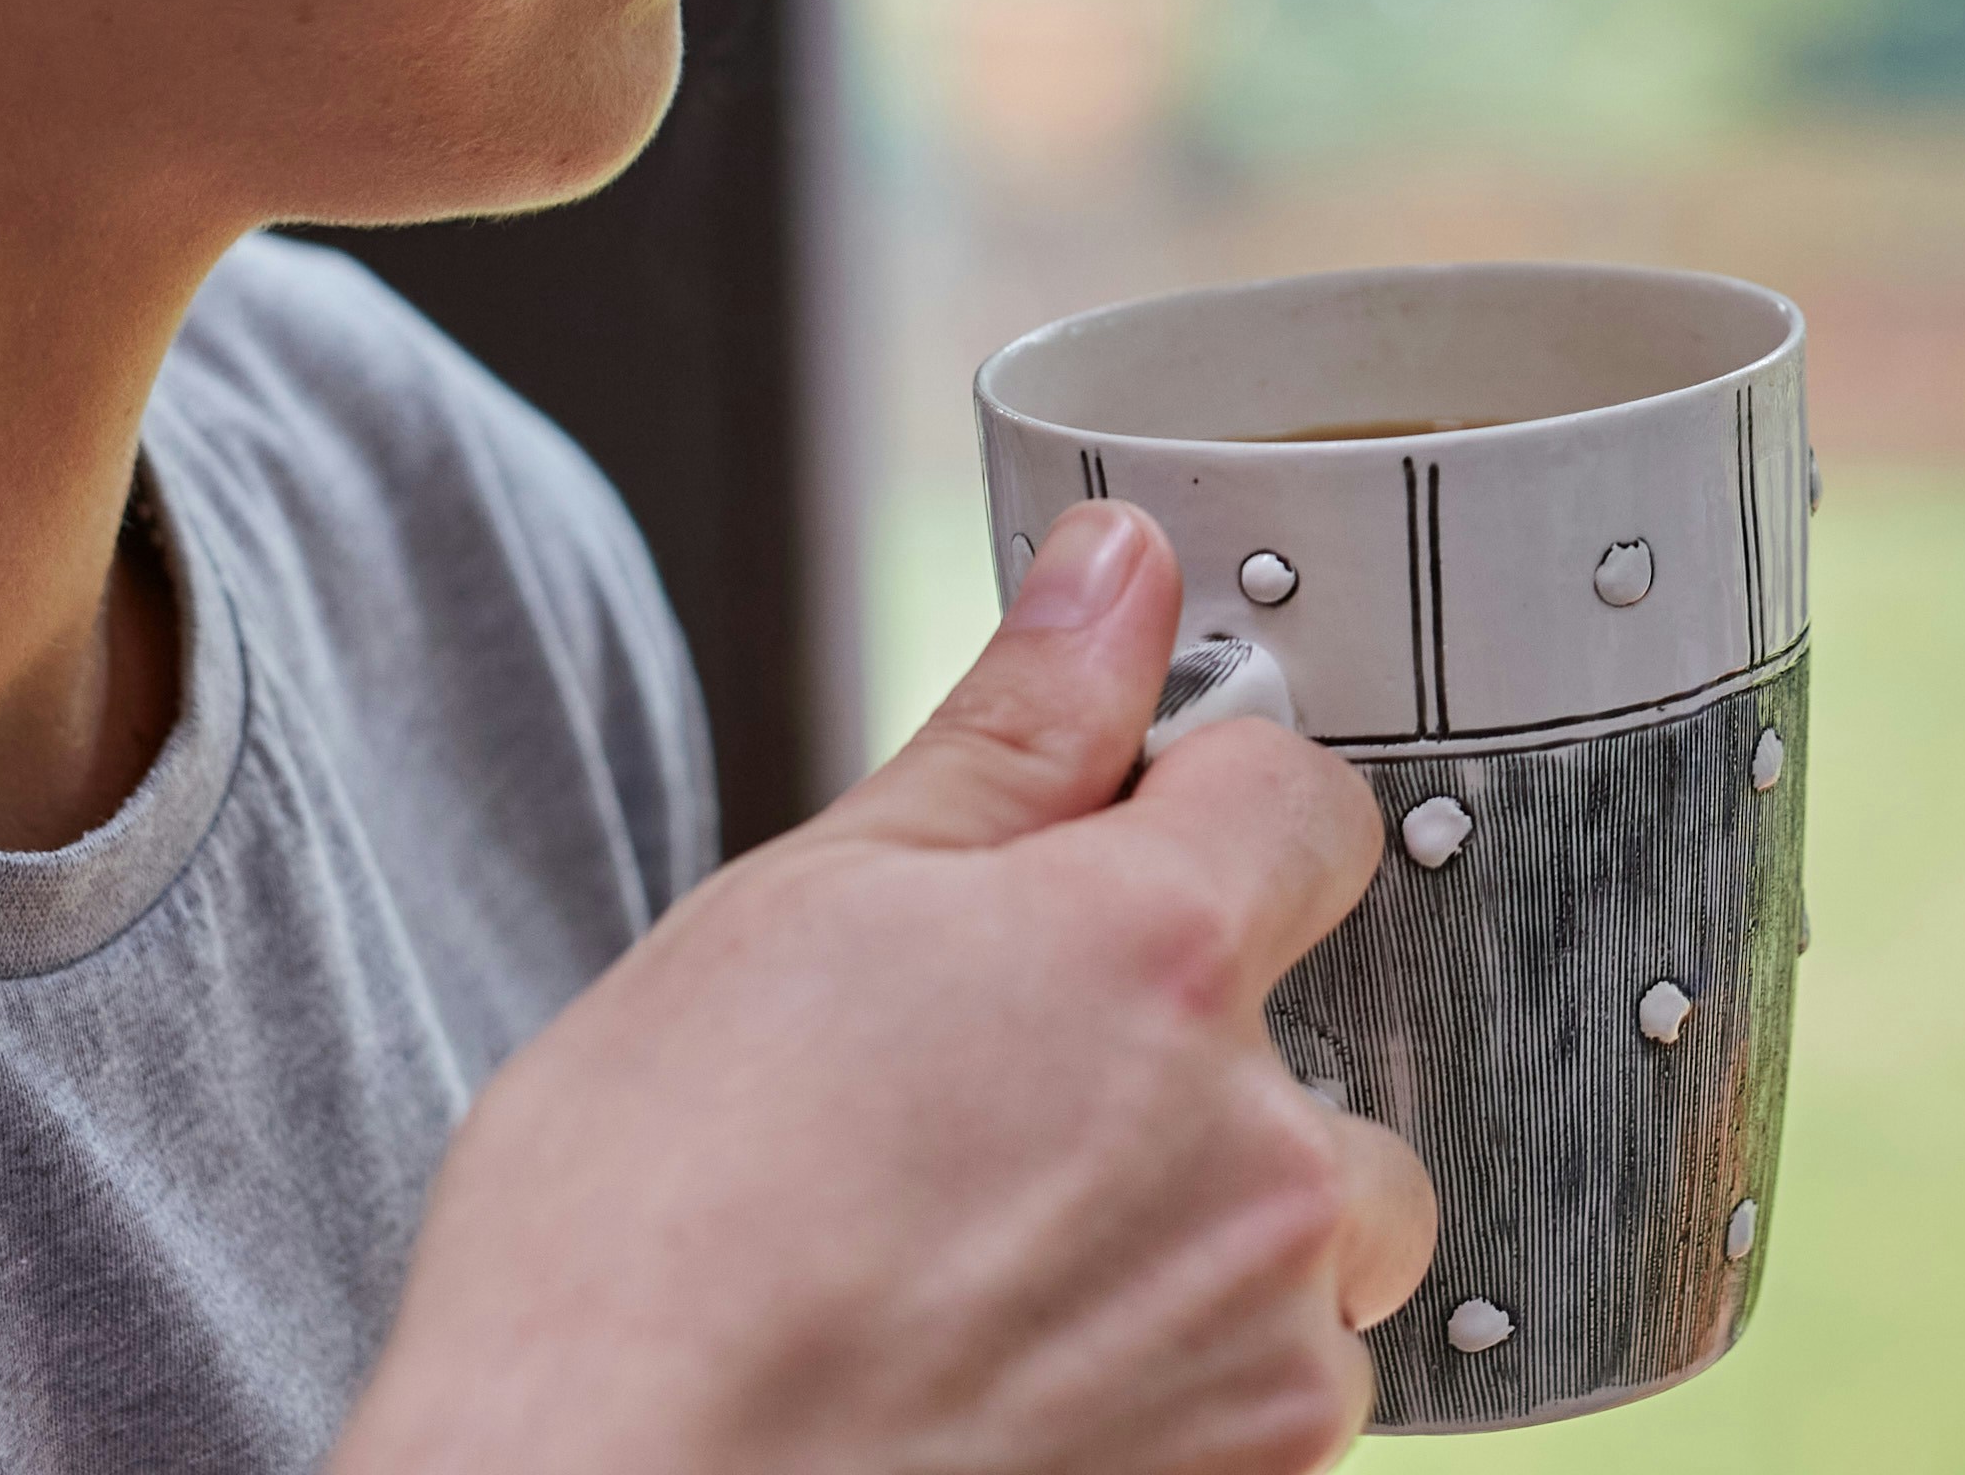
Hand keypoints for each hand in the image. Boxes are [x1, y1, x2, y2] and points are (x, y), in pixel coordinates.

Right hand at [333, 503, 1435, 1474]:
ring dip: (1211, 1245)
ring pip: (1317, 1249)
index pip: (1304, 799)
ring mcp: (1265, 1350)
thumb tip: (1116, 574)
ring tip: (995, 1273)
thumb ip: (1008, 739)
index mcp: (1156, 959)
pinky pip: (1281, 1406)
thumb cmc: (636, 1259)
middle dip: (1204, 1067)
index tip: (1116, 858)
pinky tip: (1013, 1381)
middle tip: (995, 1121)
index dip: (1207, 811)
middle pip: (1328, 1048)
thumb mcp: (792, 920)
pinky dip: (1182, 1387)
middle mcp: (1253, 1153)